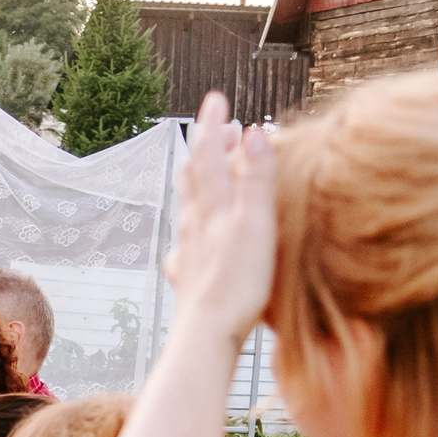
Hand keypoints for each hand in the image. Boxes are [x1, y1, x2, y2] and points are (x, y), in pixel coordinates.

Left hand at [163, 91, 276, 352]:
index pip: (208, 156)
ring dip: (195, 188)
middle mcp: (194, 227)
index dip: (212, 127)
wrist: (207, 337)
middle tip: (213, 131)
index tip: (216, 99)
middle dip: (204, 151)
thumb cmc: (237, 283)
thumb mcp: (256, 225)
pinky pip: (185, 249)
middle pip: (193, 180)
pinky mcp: (189, 281)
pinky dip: (189, 235)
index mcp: (211, 209)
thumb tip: (254, 133)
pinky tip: (181, 250)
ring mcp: (188, 254)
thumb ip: (255, 180)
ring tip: (198, 176)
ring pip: (187, 211)